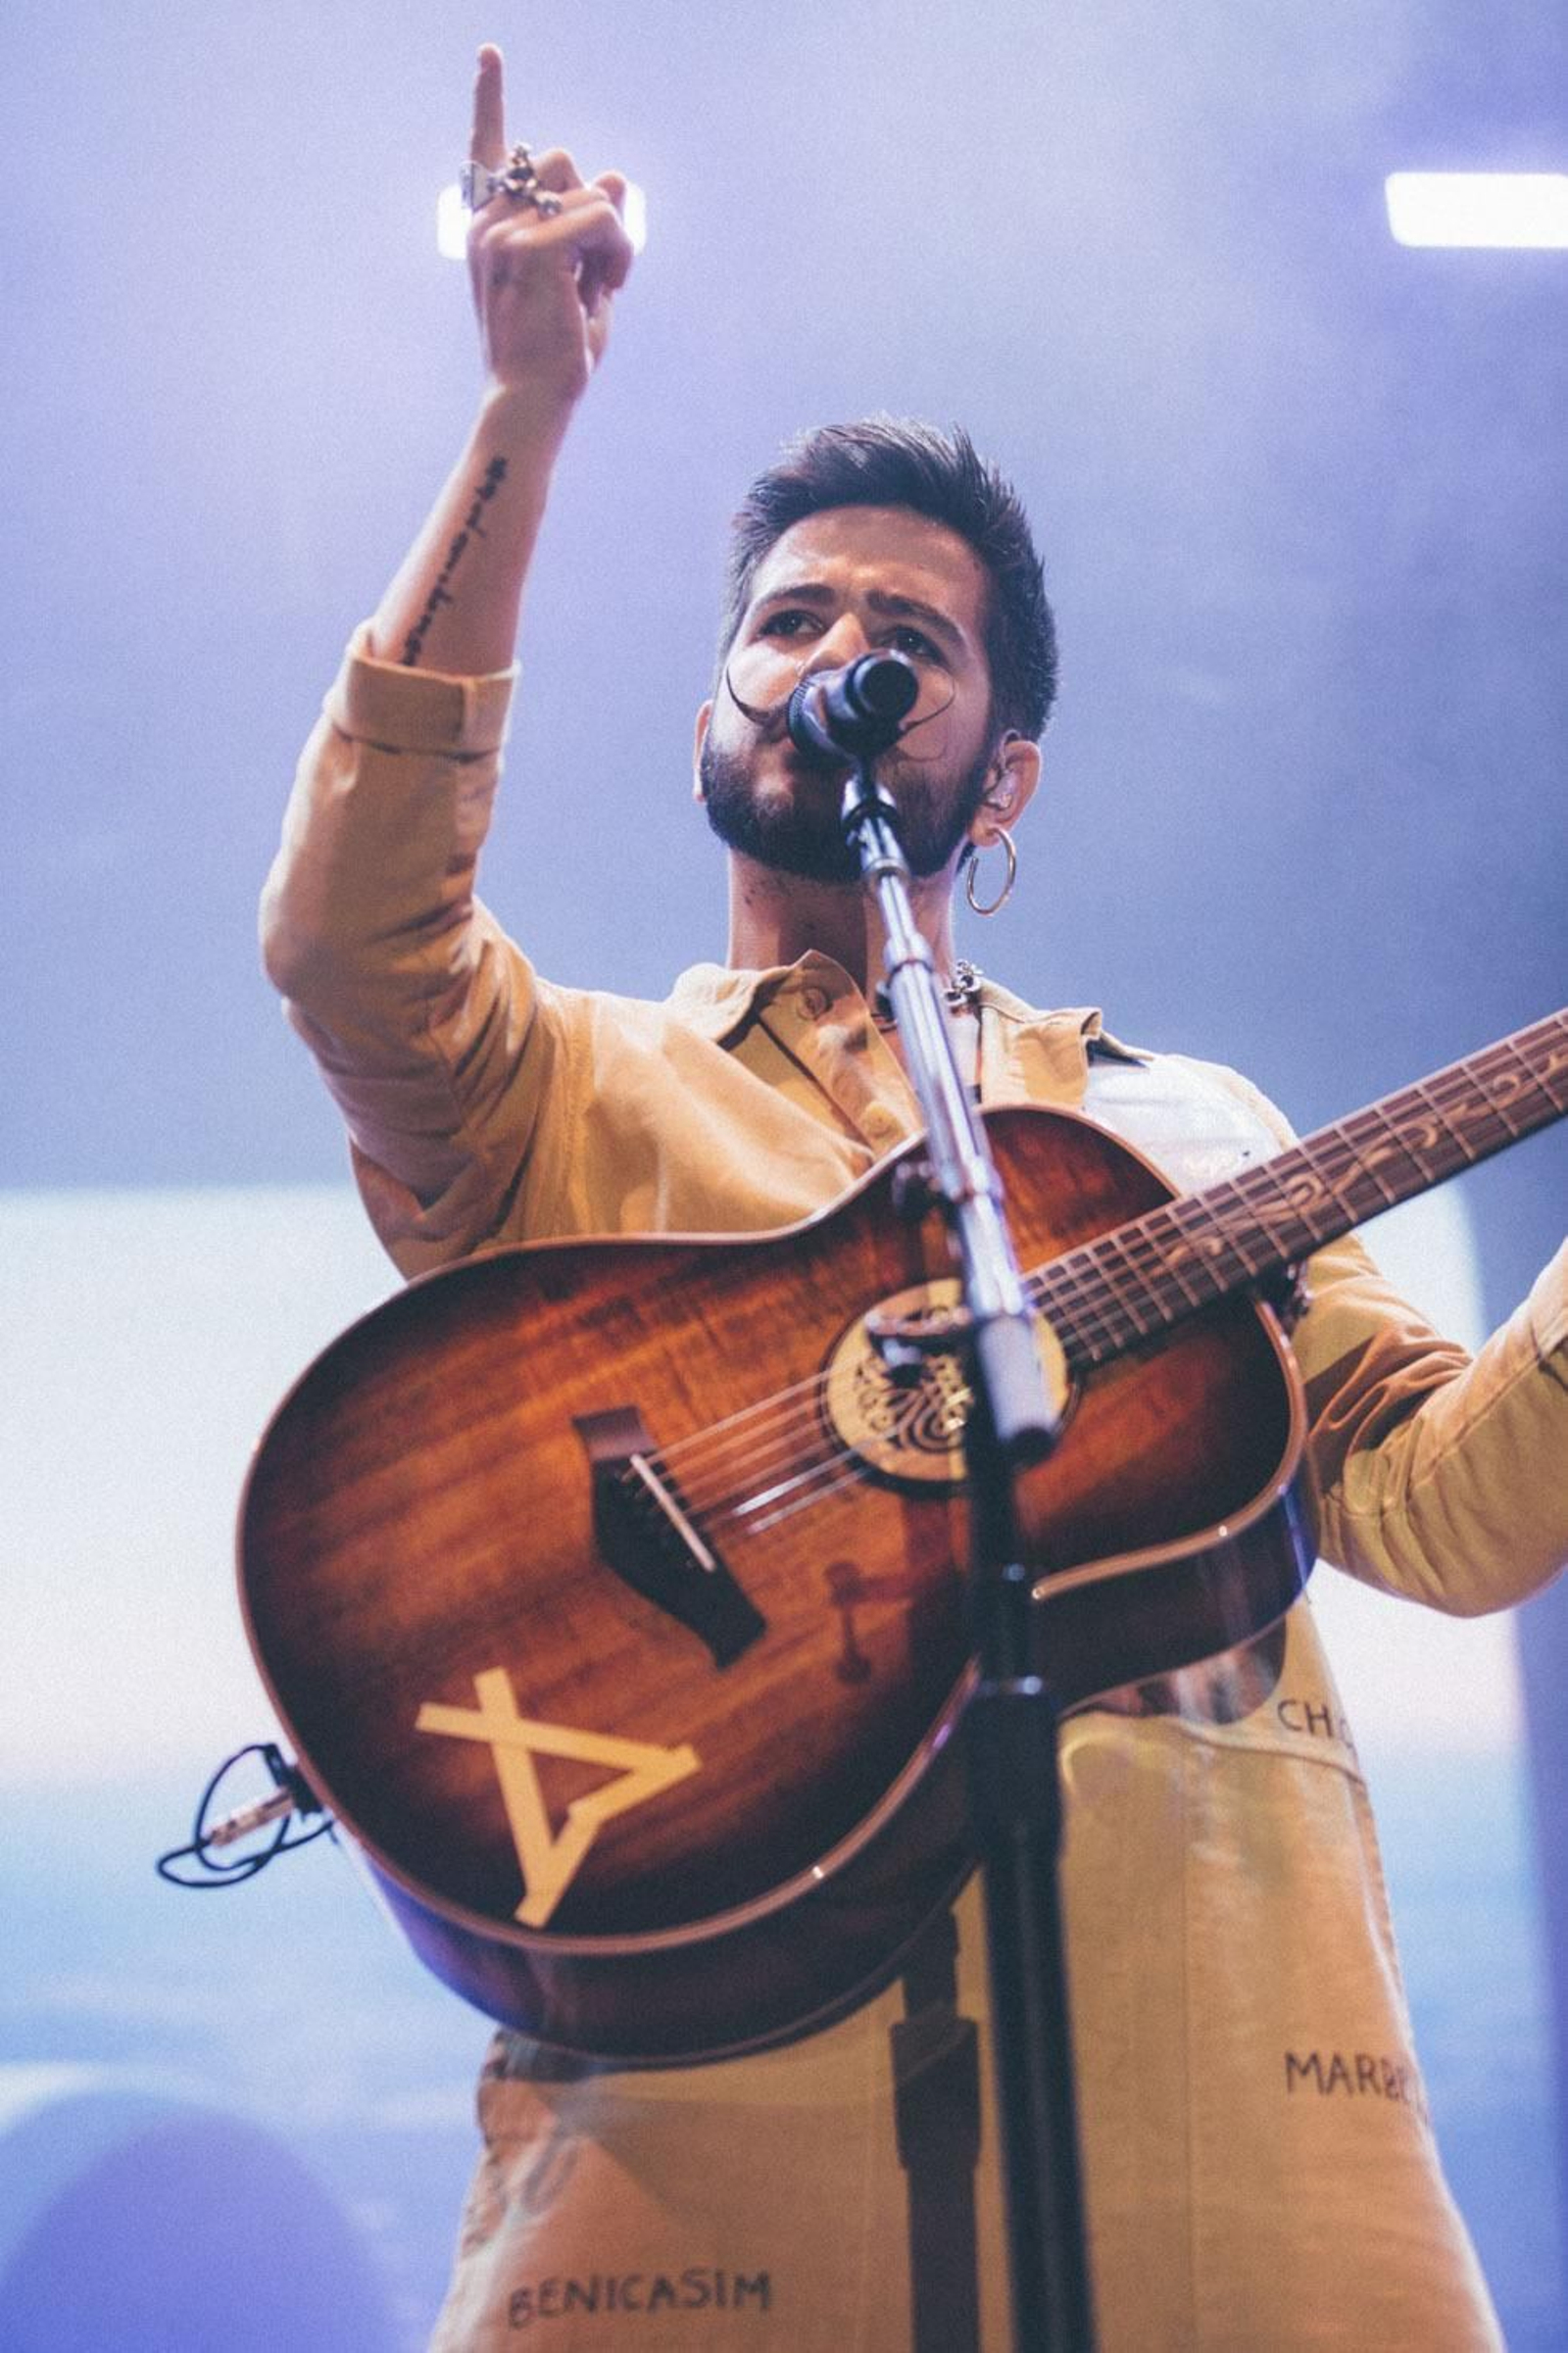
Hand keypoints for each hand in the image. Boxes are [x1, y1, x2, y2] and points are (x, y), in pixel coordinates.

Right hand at [466, 45, 634, 412]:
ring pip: (586, 187)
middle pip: (562, 160)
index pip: (488, 152)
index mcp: (490, 228)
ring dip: (611, 234)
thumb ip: (591, 228)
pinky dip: (619, 251)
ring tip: (604, 284)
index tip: (489, 54)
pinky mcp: (532, 249)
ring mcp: (506, 233)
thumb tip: (614, 175)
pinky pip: (601, 215)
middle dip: (593, 207)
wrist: (531, 401)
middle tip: (599, 271)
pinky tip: (609, 289)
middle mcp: (490, 223)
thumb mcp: (579, 279)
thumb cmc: (554, 353)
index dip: (490, 101)